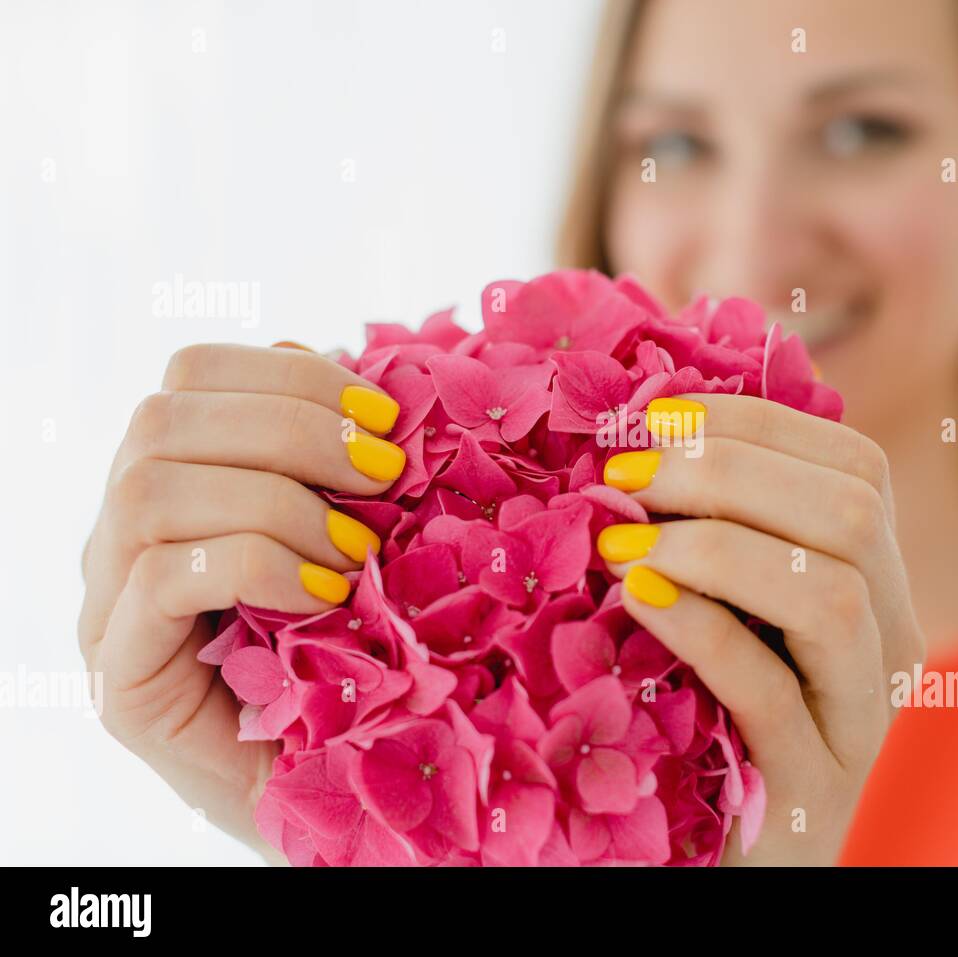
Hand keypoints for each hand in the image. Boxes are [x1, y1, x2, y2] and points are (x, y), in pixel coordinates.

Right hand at [77, 343, 402, 858]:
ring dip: (276, 505)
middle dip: (292, 430)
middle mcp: (122, 530)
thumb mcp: (357, 535)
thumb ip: (341, 466)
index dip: (289, 374)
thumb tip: (373, 400)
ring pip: (149, 490)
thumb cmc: (355, 651)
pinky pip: (161, 579)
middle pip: (161, 420)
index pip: (191, 372)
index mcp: (179, 477)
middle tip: (384, 477)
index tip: (385, 418)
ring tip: (354, 552)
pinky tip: (324, 599)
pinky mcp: (121, 677)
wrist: (338, 781)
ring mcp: (107, 603)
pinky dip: (255, 568)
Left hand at [598, 394, 925, 865]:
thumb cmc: (706, 712)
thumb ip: (715, 530)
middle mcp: (892, 642)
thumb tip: (643, 432)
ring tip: (622, 543)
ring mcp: (860, 720)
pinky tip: (637, 600)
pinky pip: (773, 694)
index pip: (855, 467)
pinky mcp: (813, 791)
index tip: (656, 416)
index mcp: (879, 582)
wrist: (721, 853)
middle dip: (729, 474)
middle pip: (852, 515)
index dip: (756, 426)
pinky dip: (704, 632)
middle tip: (623, 475)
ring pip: (835, 598)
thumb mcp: (723, 606)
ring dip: (717, 549)